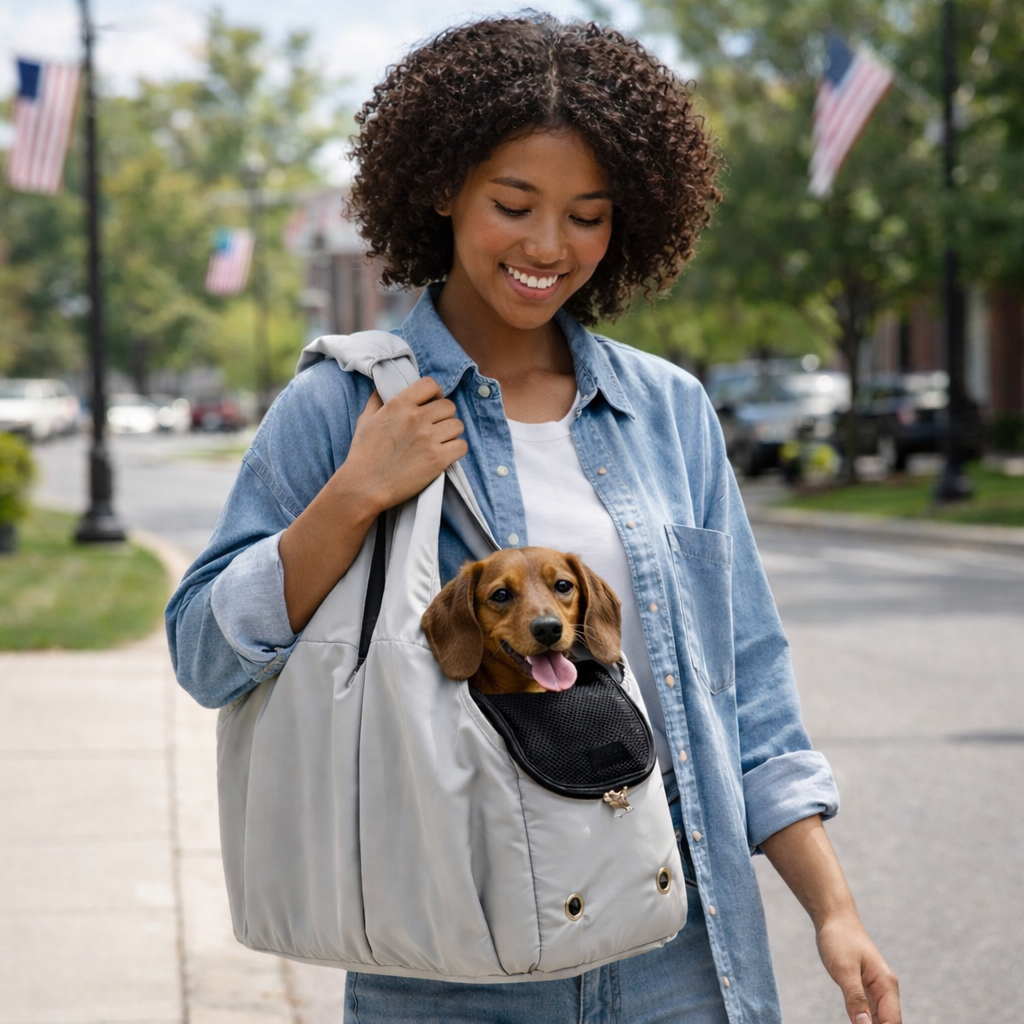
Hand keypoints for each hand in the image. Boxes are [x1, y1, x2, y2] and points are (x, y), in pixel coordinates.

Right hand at [337, 377, 467, 512]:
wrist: (364, 486)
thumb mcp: (365, 420)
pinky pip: (462, 446)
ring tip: (440, 444)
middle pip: (448, 406)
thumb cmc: (363, 455)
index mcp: (399, 405)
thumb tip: (384, 387)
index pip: (430, 385)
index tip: (432, 405)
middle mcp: (416, 418)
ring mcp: (429, 438)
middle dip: (444, 417)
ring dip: (451, 435)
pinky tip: (445, 456)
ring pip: (458, 425)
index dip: (435, 394)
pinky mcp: (438, 459)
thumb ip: (377, 400)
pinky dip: (456, 451)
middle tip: (435, 430)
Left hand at [816, 913, 900, 1023]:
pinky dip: (864, 1022)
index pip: (893, 1022)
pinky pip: (869, 1012)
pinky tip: (855, 1023)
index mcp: (886, 985)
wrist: (834, 918)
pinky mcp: (864, 989)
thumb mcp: (844, 969)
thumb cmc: (839, 939)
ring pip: (879, 1020)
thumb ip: (855, 998)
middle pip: (889, 1023)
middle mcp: (886, 990)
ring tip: (854, 1022)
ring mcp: (875, 990)